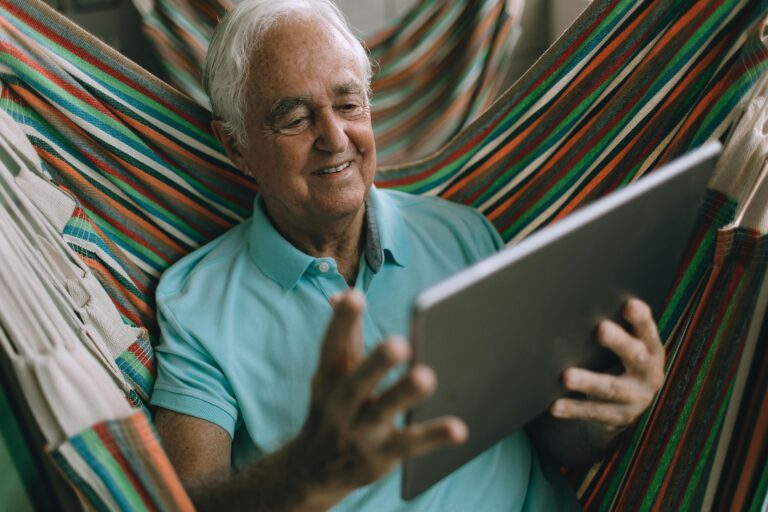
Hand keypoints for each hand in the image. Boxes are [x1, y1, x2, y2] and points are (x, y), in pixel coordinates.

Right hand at [289, 290, 466, 503]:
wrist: (315, 468)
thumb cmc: (334, 406)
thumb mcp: (331, 374)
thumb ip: (345, 335)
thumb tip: (344, 294)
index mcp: (329, 377)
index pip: (332, 347)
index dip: (342, 322)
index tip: (355, 297)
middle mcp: (341, 404)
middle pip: (358, 381)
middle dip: (377, 362)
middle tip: (399, 344)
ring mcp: (361, 431)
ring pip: (384, 411)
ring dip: (405, 394)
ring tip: (426, 377)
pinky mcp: (382, 455)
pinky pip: (411, 444)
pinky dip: (434, 436)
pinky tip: (459, 429)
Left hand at [550, 298, 664, 431]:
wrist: (626, 406)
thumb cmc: (621, 361)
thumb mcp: (627, 347)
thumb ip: (617, 330)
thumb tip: (582, 302)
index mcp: (651, 350)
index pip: (648, 332)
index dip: (641, 320)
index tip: (630, 305)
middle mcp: (648, 374)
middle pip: (634, 356)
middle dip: (619, 342)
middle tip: (601, 329)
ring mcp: (635, 398)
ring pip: (610, 388)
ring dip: (588, 381)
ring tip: (567, 377)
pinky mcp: (618, 417)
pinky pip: (594, 412)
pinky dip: (573, 409)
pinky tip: (555, 405)